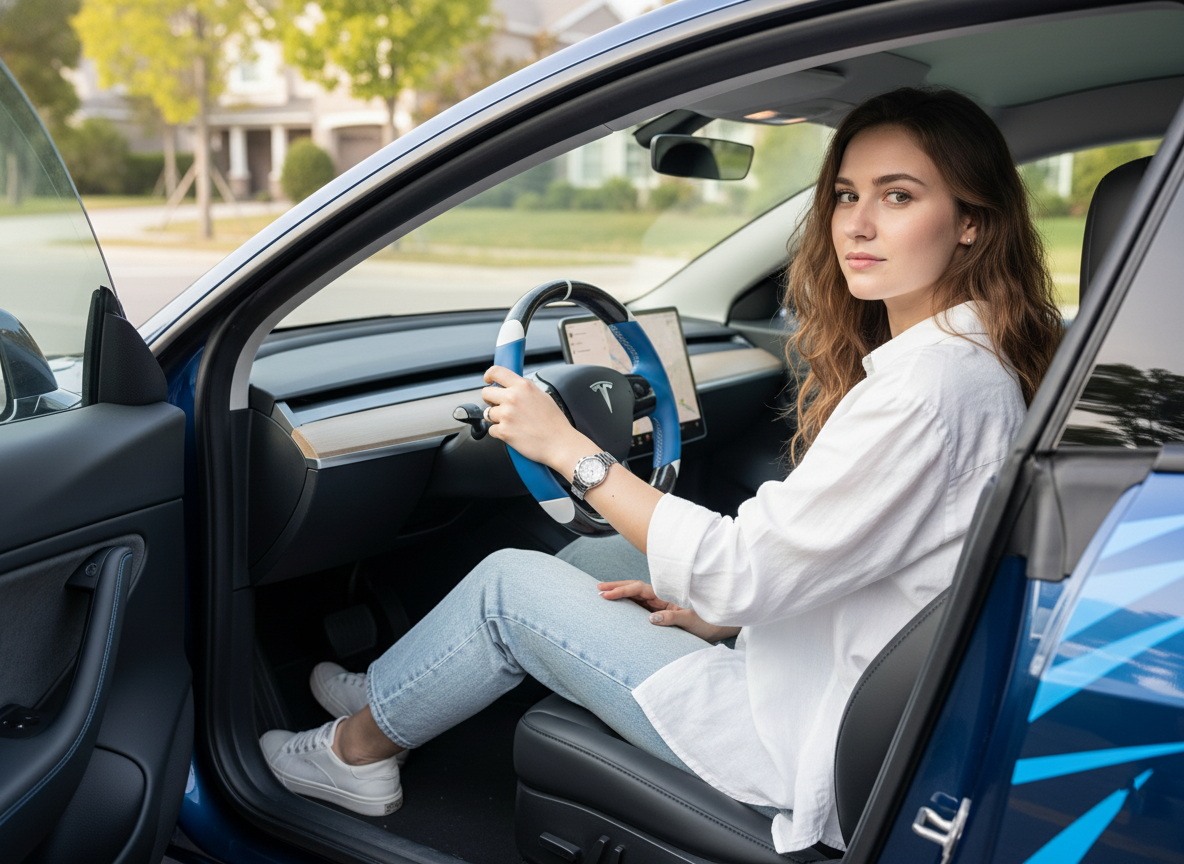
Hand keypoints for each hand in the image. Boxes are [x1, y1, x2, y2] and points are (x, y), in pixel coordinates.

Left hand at [481, 365, 592, 469]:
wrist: (560, 444)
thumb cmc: (555, 423)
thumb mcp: (542, 396)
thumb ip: (524, 390)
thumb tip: (512, 388)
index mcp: (523, 386)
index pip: (496, 372)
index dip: (489, 376)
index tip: (488, 380)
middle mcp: (513, 397)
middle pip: (486, 393)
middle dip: (490, 400)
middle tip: (500, 407)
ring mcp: (506, 414)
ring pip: (488, 413)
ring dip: (496, 419)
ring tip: (513, 424)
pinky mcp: (503, 431)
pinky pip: (491, 430)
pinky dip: (500, 433)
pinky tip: (514, 433)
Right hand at [597, 580, 740, 642]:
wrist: (724, 626)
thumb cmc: (710, 622)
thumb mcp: (692, 621)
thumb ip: (671, 619)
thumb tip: (650, 618)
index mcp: (667, 596)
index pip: (639, 589)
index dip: (621, 590)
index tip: (605, 594)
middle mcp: (662, 598)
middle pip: (635, 589)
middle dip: (616, 588)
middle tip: (597, 589)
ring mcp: (662, 606)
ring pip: (637, 598)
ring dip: (621, 595)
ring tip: (603, 594)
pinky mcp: (663, 615)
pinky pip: (642, 608)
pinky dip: (629, 605)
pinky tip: (619, 607)